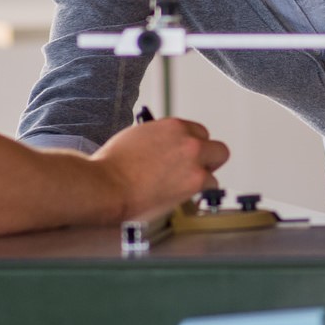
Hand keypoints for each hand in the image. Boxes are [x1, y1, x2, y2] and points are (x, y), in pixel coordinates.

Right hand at [91, 117, 228, 219]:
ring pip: (214, 170)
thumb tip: (165, 150)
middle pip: (216, 149)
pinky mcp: (195, 182)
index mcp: (172, 126)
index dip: (193, 147)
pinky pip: (209, 188)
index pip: (198, 133)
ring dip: (203, 179)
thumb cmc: (111, 166)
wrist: (107, 186)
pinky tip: (184, 197)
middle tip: (196, 171)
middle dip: (208, 160)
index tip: (187, 156)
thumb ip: (159, 141)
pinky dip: (198, 194)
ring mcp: (194, 161)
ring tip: (184, 189)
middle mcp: (188, 140)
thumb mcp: (136, 138)